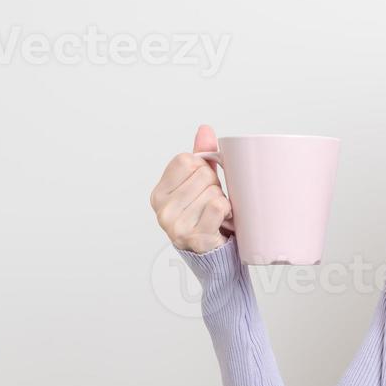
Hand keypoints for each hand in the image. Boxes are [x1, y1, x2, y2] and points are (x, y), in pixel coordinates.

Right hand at [150, 124, 234, 253]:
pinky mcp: (194, 237)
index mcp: (158, 193)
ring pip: (212, 191)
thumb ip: (201, 156)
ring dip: (222, 200)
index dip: (202, 167)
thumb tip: (205, 129)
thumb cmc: (206, 217)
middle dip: (214, 185)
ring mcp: (175, 225)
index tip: (204, 184)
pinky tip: (222, 222)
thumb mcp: (200, 185)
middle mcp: (161, 209)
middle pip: (201, 174)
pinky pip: (219, 206)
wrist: (214, 256)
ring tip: (216, 215)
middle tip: (212, 202)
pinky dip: (227, 211)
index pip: (185, 159)